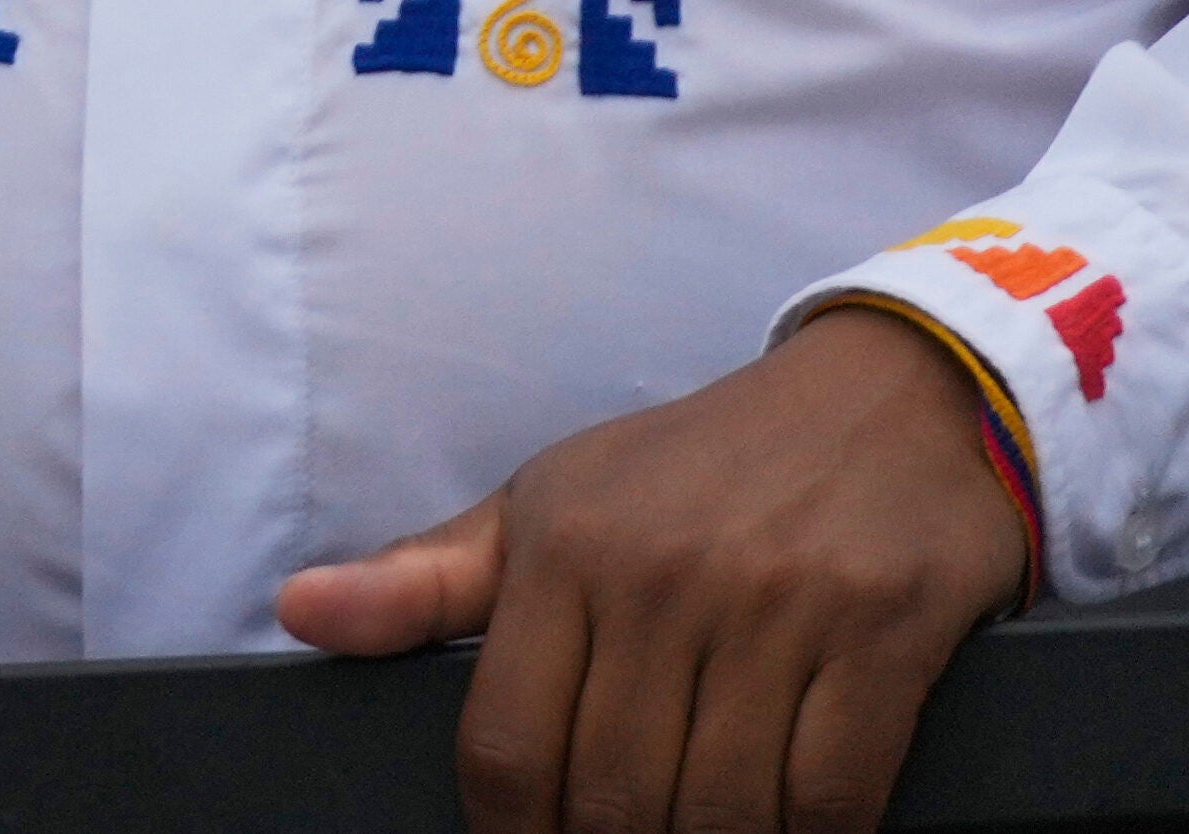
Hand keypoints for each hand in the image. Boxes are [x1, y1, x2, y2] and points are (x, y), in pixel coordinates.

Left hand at [275, 310, 1028, 833]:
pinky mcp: (882, 632)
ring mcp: (778, 606)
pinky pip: (833, 794)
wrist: (889, 398)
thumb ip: (425, 579)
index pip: (507, 746)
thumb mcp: (549, 502)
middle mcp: (663, 576)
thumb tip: (299, 614)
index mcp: (565, 548)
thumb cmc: (698, 469)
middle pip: (614, 797)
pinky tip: (791, 830)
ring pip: (724, 811)